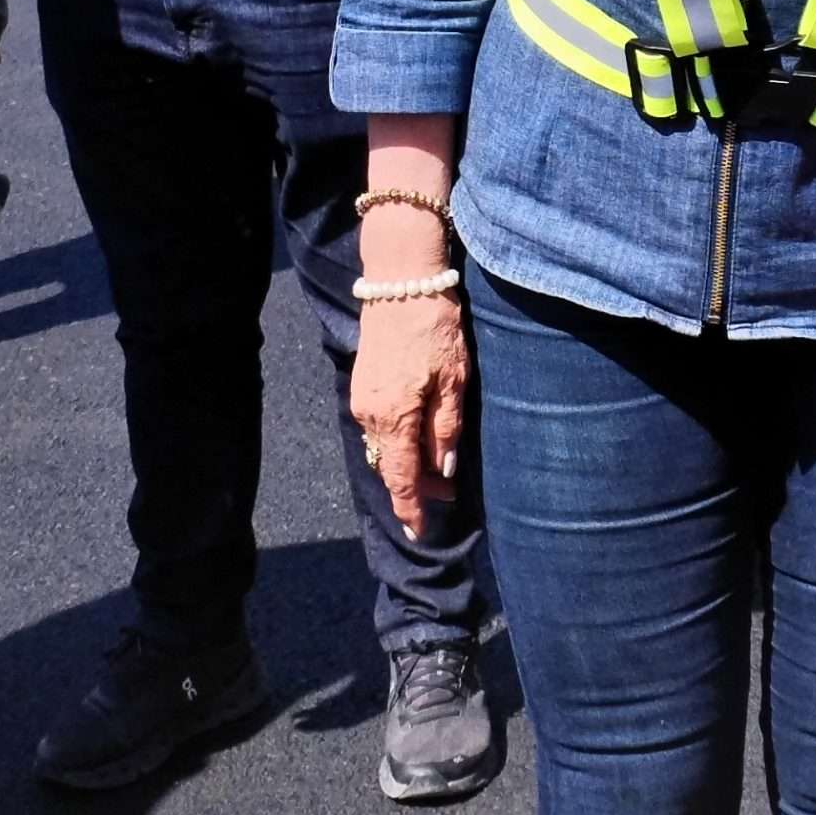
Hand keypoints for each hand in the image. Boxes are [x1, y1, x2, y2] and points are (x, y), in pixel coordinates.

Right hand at [349, 294, 469, 526]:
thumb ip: (446, 429)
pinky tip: (418, 435)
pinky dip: (397, 440)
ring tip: (437, 466)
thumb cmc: (434, 326)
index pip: (400, 479)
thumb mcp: (453, 379)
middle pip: (390, 466)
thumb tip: (441, 471)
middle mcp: (369, 413)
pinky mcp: (362, 385)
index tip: (420, 533)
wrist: (400, 280)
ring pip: (383, 447)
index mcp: (394, 416)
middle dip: (415, 487)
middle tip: (446, 494)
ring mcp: (361, 399)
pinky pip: (378, 427)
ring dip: (407, 462)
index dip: (411, 509)